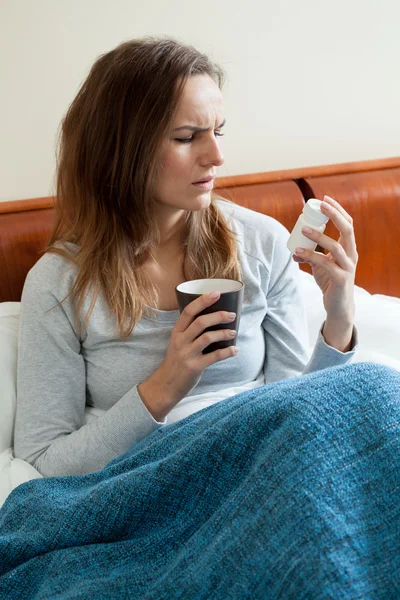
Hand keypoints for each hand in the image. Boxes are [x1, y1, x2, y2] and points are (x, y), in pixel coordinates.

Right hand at [138, 293, 237, 419]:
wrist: (166, 385)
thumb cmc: (176, 361)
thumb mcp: (178, 343)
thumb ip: (191, 332)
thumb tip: (215, 319)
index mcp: (177, 332)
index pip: (188, 311)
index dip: (202, 301)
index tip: (216, 293)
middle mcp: (180, 341)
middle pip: (200, 322)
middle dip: (218, 316)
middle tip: (232, 315)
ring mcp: (187, 354)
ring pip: (207, 337)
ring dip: (223, 333)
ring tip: (233, 333)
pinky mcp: (194, 367)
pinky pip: (214, 356)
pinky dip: (227, 352)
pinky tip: (234, 350)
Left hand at [293, 195, 357, 350]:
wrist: (338, 306)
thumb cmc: (331, 282)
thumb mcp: (320, 266)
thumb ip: (310, 255)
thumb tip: (294, 250)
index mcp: (349, 248)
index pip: (348, 223)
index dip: (338, 210)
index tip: (324, 199)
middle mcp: (351, 255)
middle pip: (348, 229)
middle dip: (335, 215)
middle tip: (320, 206)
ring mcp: (348, 267)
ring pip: (335, 247)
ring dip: (318, 236)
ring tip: (303, 229)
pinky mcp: (341, 279)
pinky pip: (325, 264)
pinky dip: (310, 256)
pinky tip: (298, 253)